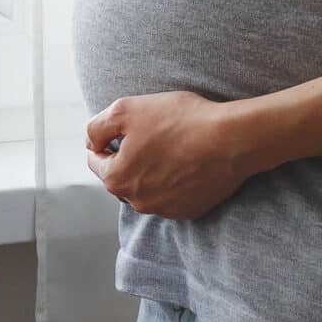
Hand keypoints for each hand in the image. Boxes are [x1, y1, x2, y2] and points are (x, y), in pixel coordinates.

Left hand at [84, 90, 262, 219]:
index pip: (96, 161)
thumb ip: (97, 127)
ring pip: (146, 188)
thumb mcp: (125, 110)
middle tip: (149, 134)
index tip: (124, 128)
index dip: (106, 140)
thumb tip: (90, 142)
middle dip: (128, 157)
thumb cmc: (178, 121)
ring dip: (151, 170)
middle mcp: (137, 202)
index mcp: (117, 179)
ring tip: (170, 146)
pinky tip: (186, 160)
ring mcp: (165, 210)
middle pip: (121, 176)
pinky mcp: (190, 211)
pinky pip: (171, 195)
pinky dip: (173, 180)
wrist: (231, 139)